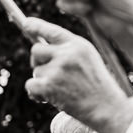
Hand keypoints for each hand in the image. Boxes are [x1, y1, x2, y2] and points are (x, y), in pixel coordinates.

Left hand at [23, 17, 132, 132]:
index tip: (26, 23)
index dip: (37, 26)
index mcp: (78, 45)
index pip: (53, 31)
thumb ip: (68, 52)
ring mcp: (57, 69)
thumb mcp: (88, 60)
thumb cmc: (97, 87)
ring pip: (36, 71)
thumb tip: (40, 49)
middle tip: (48, 74)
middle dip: (37, 62)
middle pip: (36, 50)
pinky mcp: (49, 86)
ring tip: (61, 91)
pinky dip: (36, 94)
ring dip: (42, 82)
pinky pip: (30, 85)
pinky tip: (50, 99)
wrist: (106, 108)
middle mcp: (67, 53)